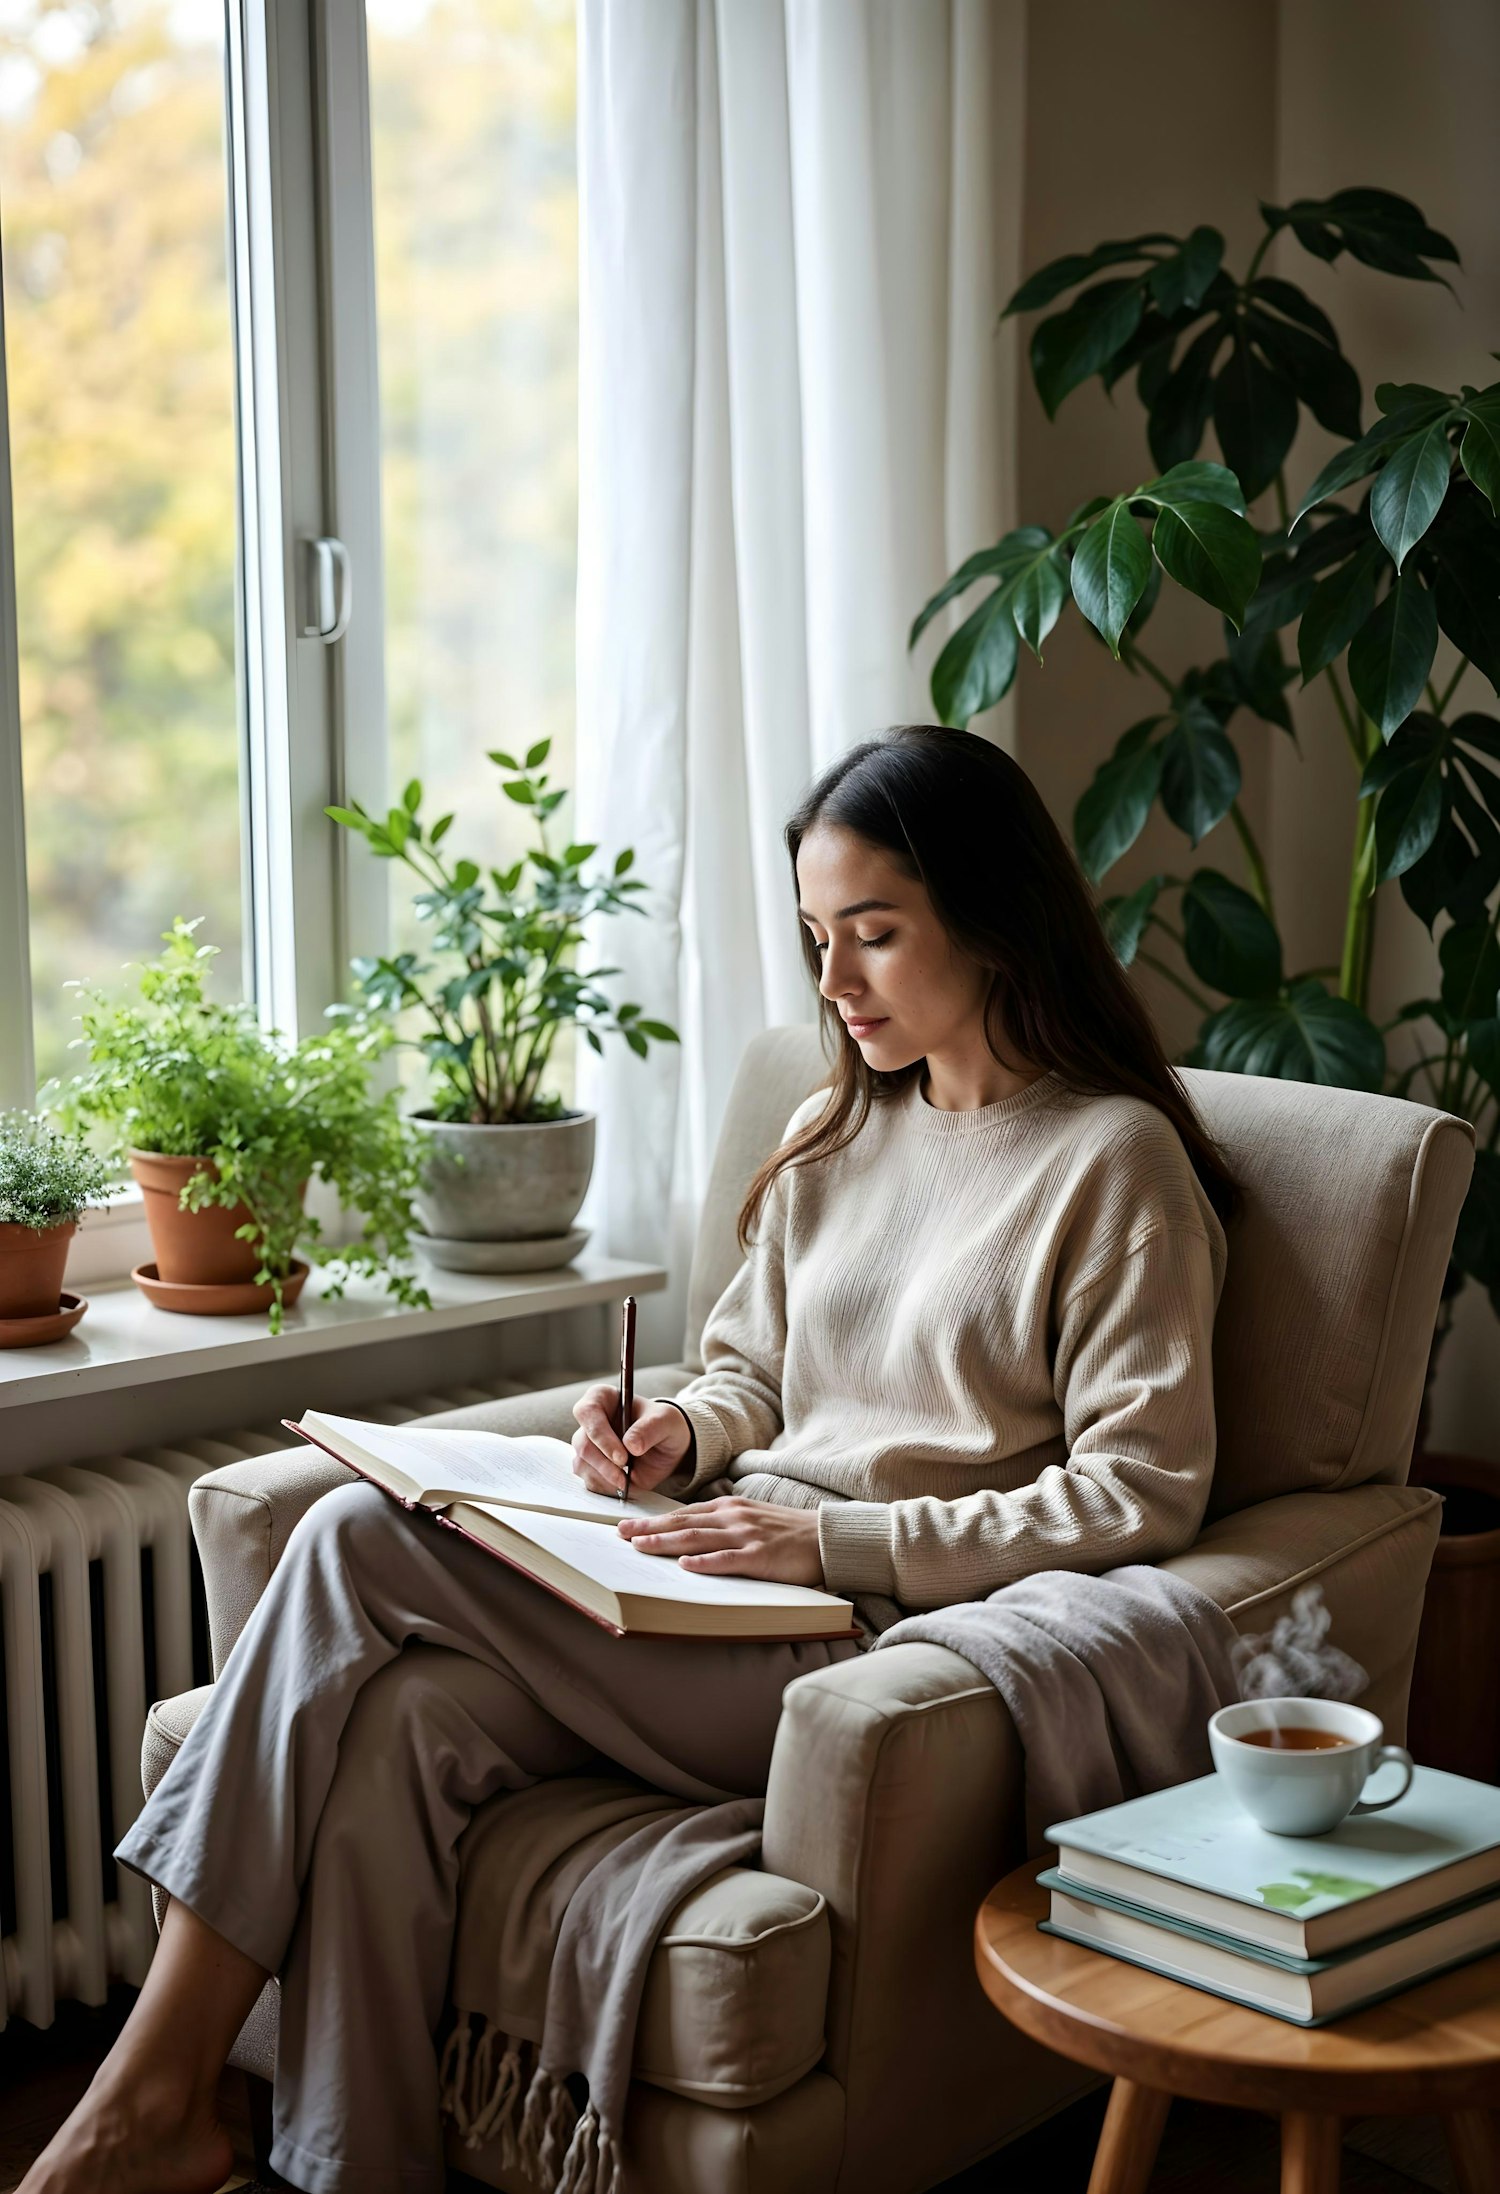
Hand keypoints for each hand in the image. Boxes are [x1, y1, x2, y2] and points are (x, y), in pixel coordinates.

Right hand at [571, 1384, 691, 1497]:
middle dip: (605, 1464)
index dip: (601, 1435)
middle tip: (626, 1476)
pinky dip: (606, 1487)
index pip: (587, 1412)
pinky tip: (623, 1484)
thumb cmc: (662, 1424)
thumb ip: (650, 1428)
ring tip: (627, 1480)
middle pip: (583, 1444)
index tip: (622, 1456)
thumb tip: (632, 1445)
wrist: (665, 1446)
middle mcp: (589, 1421)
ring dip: (605, 1478)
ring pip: (582, 1465)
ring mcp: (587, 1445)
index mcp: (602, 1398)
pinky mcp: (589, 1466)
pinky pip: (589, 1480)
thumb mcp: (666, 1421)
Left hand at [616, 1497, 824, 1586]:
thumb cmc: (786, 1532)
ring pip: (698, 1538)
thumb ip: (722, 1524)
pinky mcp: (761, 1556)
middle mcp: (733, 1517)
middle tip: (619, 1536)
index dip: (653, 1521)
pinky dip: (705, 1563)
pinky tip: (685, 1566)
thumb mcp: (750, 1519)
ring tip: (639, 1547)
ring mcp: (746, 1536)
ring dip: (666, 1543)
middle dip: (648, 1530)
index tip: (626, 1527)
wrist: (826, 1537)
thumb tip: (687, 1538)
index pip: (683, 1514)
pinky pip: (728, 1560)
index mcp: (729, 1508)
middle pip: (683, 1523)